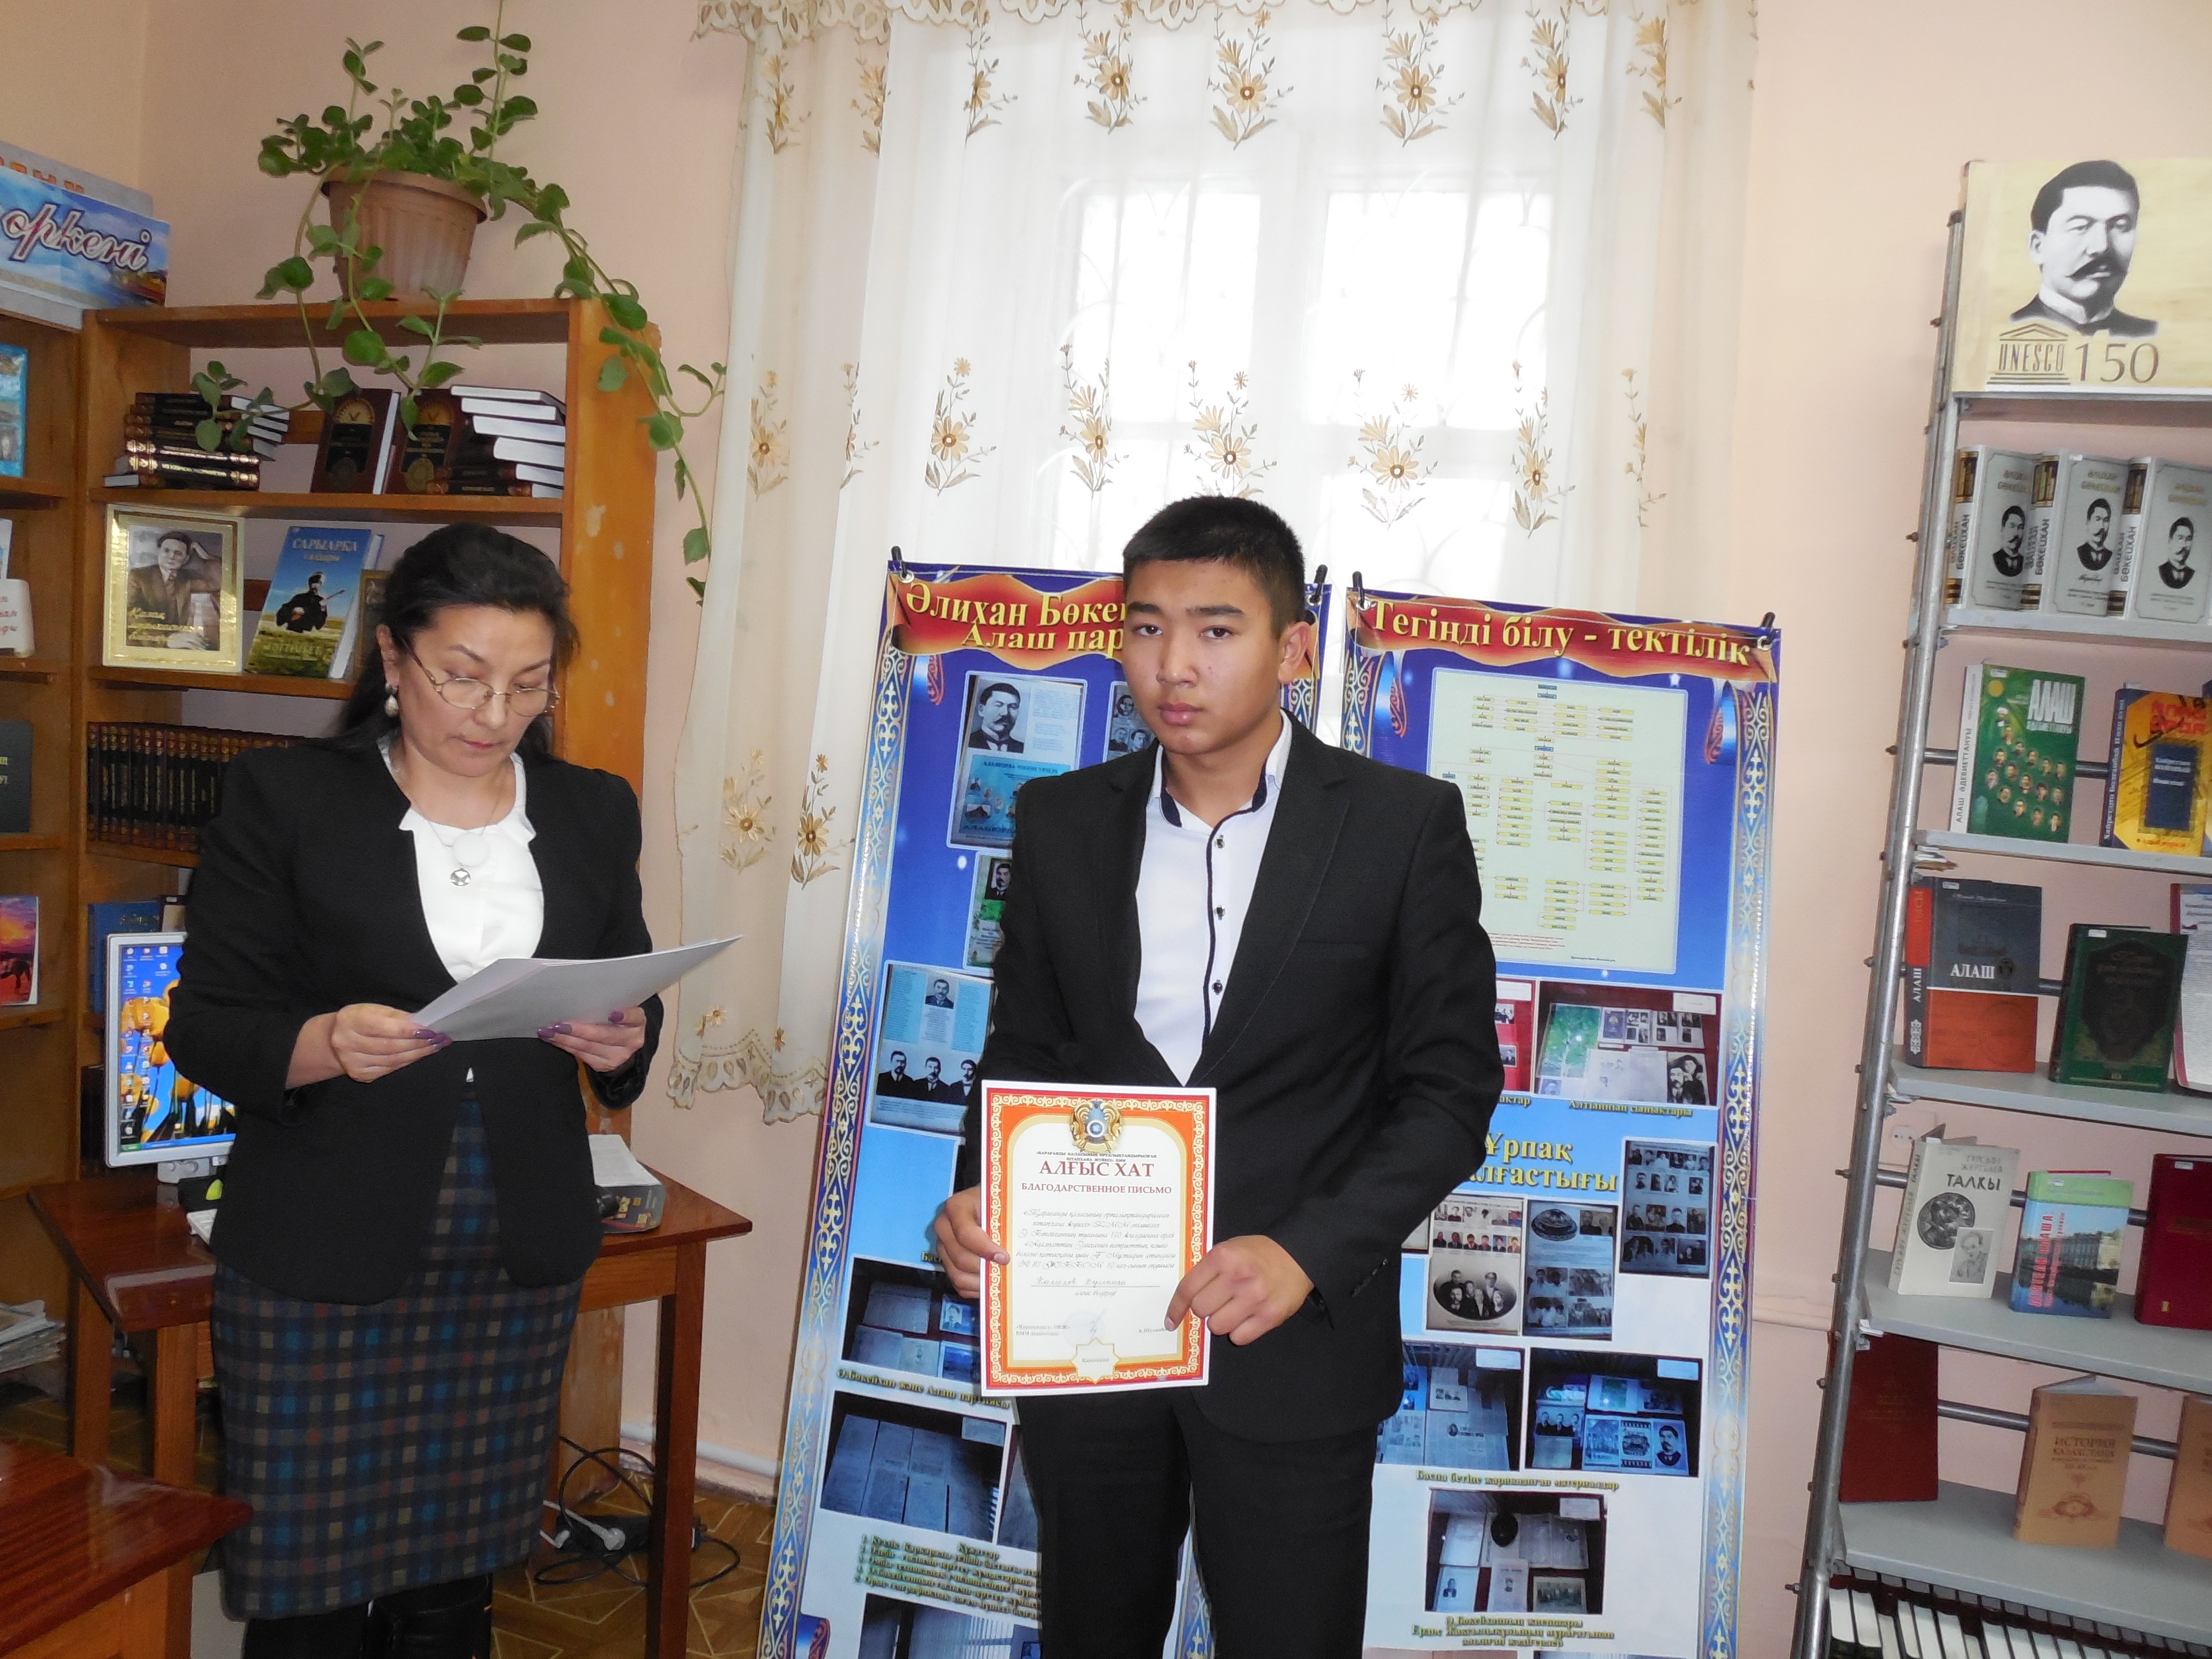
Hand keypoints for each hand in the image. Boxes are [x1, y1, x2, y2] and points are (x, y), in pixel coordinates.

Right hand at [327, 1003, 448, 1083]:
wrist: (335, 1040)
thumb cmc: (359, 1020)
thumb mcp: (373, 1009)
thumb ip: (395, 1016)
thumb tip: (421, 1023)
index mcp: (349, 1021)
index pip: (381, 1027)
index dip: (406, 1030)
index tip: (428, 1030)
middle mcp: (347, 1043)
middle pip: (390, 1046)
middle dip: (418, 1043)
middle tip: (439, 1038)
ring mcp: (352, 1062)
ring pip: (393, 1060)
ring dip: (417, 1053)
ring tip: (435, 1045)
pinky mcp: (361, 1075)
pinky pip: (390, 1068)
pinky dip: (407, 1061)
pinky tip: (419, 1054)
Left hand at [538, 1007, 648, 1072]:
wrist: (624, 1042)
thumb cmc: (618, 1019)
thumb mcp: (621, 1008)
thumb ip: (609, 1003)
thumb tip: (581, 995)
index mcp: (638, 1022)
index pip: (635, 1017)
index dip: (625, 1016)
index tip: (612, 1014)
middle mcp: (631, 1041)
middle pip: (604, 1036)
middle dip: (579, 1030)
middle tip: (558, 1025)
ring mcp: (618, 1056)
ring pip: (588, 1048)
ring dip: (565, 1040)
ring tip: (548, 1032)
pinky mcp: (604, 1065)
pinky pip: (581, 1055)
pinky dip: (565, 1046)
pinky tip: (553, 1039)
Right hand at [933, 1186, 1006, 1298]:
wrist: (986, 1204)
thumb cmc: (996, 1203)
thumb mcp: (1002, 1204)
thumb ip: (1006, 1220)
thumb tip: (1018, 1244)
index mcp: (956, 1207)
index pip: (966, 1234)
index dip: (985, 1249)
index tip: (1004, 1257)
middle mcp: (944, 1227)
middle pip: (961, 1257)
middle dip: (985, 1267)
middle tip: (1004, 1270)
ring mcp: (943, 1246)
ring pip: (958, 1274)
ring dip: (981, 1281)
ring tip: (999, 1278)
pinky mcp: (946, 1261)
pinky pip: (958, 1283)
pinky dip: (976, 1287)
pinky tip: (990, 1282)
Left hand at [1166, 1234, 1313, 1345]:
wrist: (1297, 1257)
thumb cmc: (1257, 1254)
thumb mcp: (1229, 1249)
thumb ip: (1207, 1270)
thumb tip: (1184, 1299)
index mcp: (1223, 1257)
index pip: (1188, 1289)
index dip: (1175, 1308)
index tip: (1171, 1321)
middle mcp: (1237, 1277)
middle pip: (1200, 1310)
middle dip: (1204, 1309)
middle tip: (1216, 1302)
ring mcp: (1255, 1298)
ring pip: (1217, 1326)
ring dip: (1220, 1321)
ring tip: (1233, 1309)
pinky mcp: (1270, 1316)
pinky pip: (1239, 1337)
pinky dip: (1239, 1331)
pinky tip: (1246, 1317)